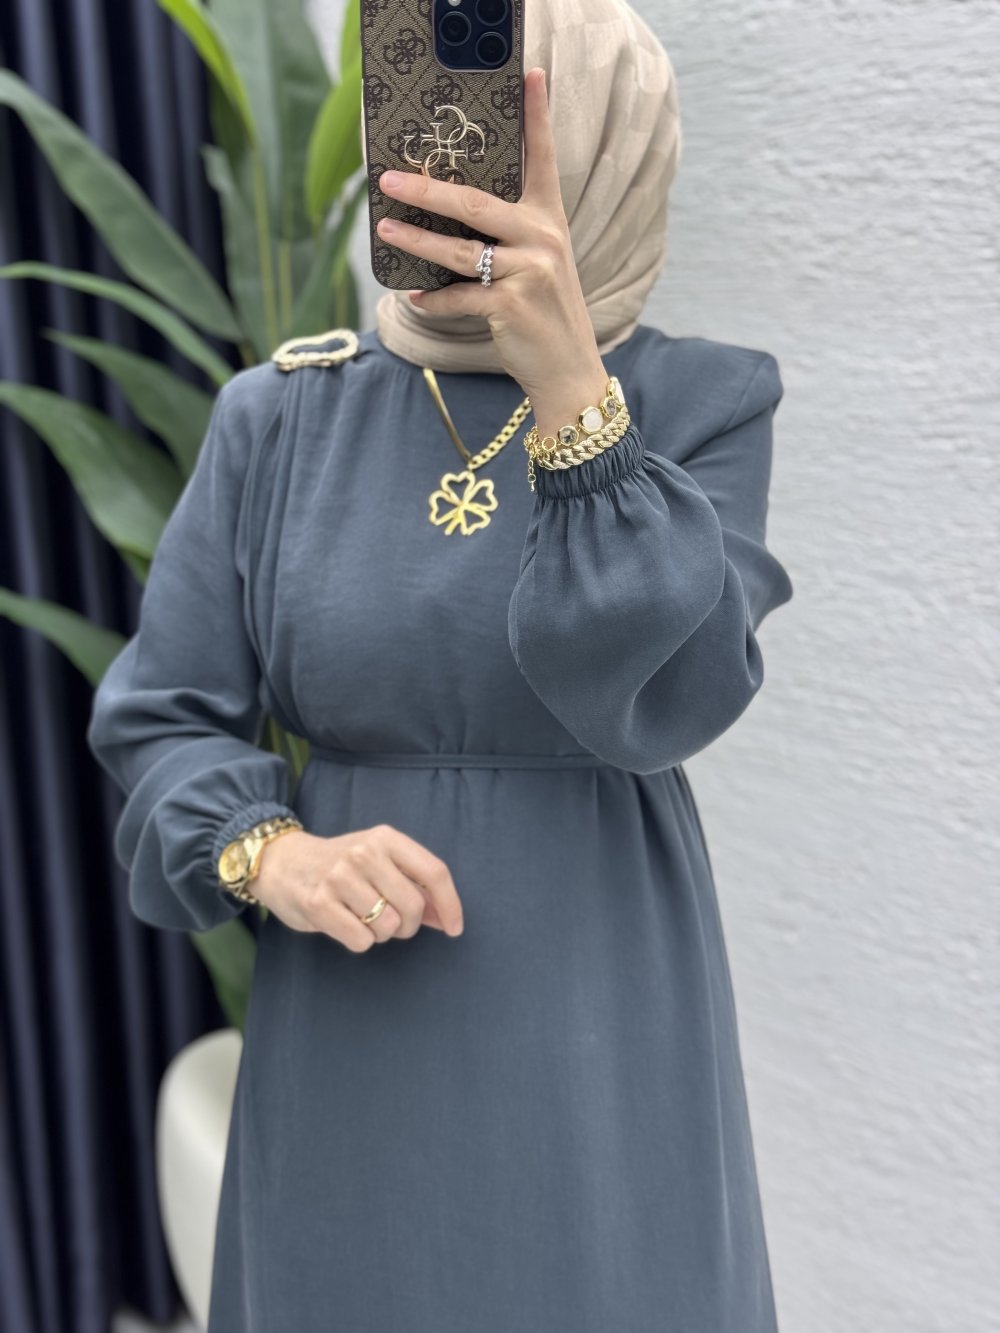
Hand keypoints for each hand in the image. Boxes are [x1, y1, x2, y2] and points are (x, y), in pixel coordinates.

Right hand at [251, 825, 464, 950]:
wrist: (282, 862)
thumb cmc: (340, 866)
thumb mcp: (379, 861)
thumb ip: (414, 885)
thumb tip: (448, 920)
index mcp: (386, 838)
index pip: (434, 872)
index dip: (450, 904)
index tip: (455, 928)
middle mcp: (364, 853)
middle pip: (413, 906)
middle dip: (408, 925)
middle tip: (391, 921)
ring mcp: (340, 877)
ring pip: (388, 926)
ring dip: (381, 933)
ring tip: (362, 917)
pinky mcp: (318, 903)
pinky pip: (362, 941)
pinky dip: (360, 941)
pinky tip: (345, 924)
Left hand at [375, 66, 608, 435]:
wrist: (568, 369)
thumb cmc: (544, 315)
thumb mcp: (537, 265)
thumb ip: (505, 237)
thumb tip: (447, 217)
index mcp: (549, 221)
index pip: (542, 159)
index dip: (536, 116)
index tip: (531, 75)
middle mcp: (542, 239)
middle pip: (474, 203)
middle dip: (426, 189)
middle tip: (389, 179)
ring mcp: (528, 272)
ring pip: (458, 250)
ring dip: (415, 242)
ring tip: (385, 232)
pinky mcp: (511, 305)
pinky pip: (458, 296)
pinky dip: (433, 300)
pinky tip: (414, 298)